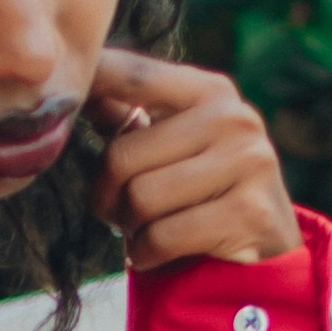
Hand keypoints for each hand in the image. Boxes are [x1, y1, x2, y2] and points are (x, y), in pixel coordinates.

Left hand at [92, 46, 300, 270]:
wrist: (266, 249)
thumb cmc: (203, 193)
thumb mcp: (174, 144)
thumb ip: (127, 114)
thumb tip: (77, 82)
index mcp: (209, 91)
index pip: (132, 76)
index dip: (89, 86)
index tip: (65, 102)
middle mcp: (232, 119)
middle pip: (121, 156)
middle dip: (107, 196)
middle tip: (121, 211)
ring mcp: (248, 163)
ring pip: (139, 200)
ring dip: (129, 228)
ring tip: (148, 228)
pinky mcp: (248, 212)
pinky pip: (161, 237)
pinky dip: (146, 254)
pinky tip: (160, 252)